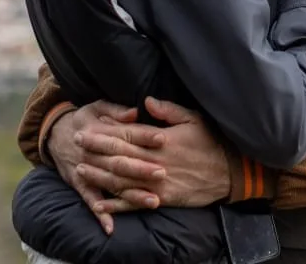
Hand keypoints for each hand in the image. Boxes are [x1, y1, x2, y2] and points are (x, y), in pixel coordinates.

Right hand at [47, 100, 164, 234]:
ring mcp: (86, 170)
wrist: (55, 135)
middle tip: (162, 173)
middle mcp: (93, 152)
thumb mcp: (97, 106)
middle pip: (120, 161)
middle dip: (141, 168)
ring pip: (111, 184)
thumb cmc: (85, 119)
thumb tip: (135, 112)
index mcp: (99, 130)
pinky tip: (111, 227)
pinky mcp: (80, 185)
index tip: (163, 138)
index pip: (125, 133)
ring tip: (153, 201)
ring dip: (131, 195)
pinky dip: (100, 214)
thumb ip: (116, 109)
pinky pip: (91, 200)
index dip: (144, 135)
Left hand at [72, 97, 232, 213]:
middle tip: (76, 144)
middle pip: (118, 156)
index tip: (86, 128)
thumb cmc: (212, 141)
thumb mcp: (193, 118)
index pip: (125, 135)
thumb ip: (167, 110)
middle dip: (95, 150)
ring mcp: (157, 182)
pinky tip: (100, 204)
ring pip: (121, 180)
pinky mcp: (162, 198)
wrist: (230, 171)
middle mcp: (155, 161)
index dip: (104, 133)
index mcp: (161, 140)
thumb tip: (145, 101)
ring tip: (80, 170)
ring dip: (99, 176)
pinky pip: (134, 203)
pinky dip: (116, 205)